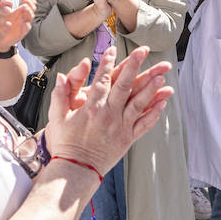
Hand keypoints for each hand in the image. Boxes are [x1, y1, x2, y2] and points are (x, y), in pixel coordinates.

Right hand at [45, 46, 174, 173]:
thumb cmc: (65, 143)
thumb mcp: (57, 118)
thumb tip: (62, 75)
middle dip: (134, 66)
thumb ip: (60, 95)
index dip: (107, 63)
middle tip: (143, 51)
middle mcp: (108, 115)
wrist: (76, 169)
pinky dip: (154, 113)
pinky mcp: (128, 139)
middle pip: (124, 86)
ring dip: (151, 88)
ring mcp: (120, 127)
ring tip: (161, 75)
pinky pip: (144, 124)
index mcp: (91, 108)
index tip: (113, 49)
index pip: (102, 80)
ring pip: (139, 104)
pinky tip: (163, 102)